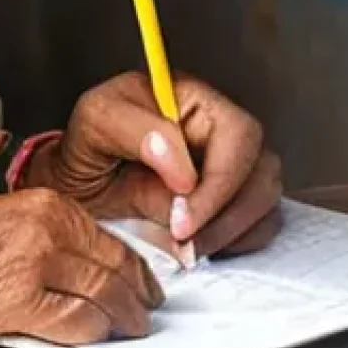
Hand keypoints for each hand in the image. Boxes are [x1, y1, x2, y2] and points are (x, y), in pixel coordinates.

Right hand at [0, 188, 163, 347]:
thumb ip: (43, 233)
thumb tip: (84, 260)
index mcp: (38, 201)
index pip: (104, 234)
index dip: (131, 262)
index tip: (142, 278)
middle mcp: (44, 225)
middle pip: (113, 263)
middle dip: (138, 291)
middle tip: (148, 307)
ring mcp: (35, 262)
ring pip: (105, 293)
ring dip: (126, 315)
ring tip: (133, 326)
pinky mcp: (22, 302)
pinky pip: (79, 321)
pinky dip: (97, 331)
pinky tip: (101, 335)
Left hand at [24, 72, 282, 258]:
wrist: (80, 182)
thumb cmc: (88, 143)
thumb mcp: (95, 122)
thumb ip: (136, 131)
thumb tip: (182, 168)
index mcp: (194, 99)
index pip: (238, 134)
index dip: (218, 182)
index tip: (181, 221)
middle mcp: (221, 129)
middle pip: (262, 169)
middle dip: (226, 215)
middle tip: (184, 244)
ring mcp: (233, 165)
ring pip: (266, 198)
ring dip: (231, 232)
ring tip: (187, 248)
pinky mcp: (234, 199)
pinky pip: (262, 223)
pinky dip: (238, 242)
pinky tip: (201, 245)